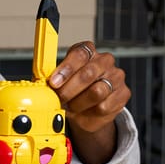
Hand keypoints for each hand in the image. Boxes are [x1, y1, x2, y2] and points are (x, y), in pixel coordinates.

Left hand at [48, 41, 129, 163]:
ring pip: (97, 91)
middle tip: (60, 99)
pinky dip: (91, 112)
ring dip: (80, 103)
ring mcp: (116, 76)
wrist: (87, 110)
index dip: (65, 69)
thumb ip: (53, 80)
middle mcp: (104, 60)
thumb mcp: (59, 82)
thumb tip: (40, 84)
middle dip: (70, 89)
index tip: (53, 82)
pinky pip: (105, 106)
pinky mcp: (123, 93)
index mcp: (87, 51)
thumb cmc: (71, 91)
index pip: (79, 54)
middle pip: (89, 73)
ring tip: (72, 106)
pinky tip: (86, 111)